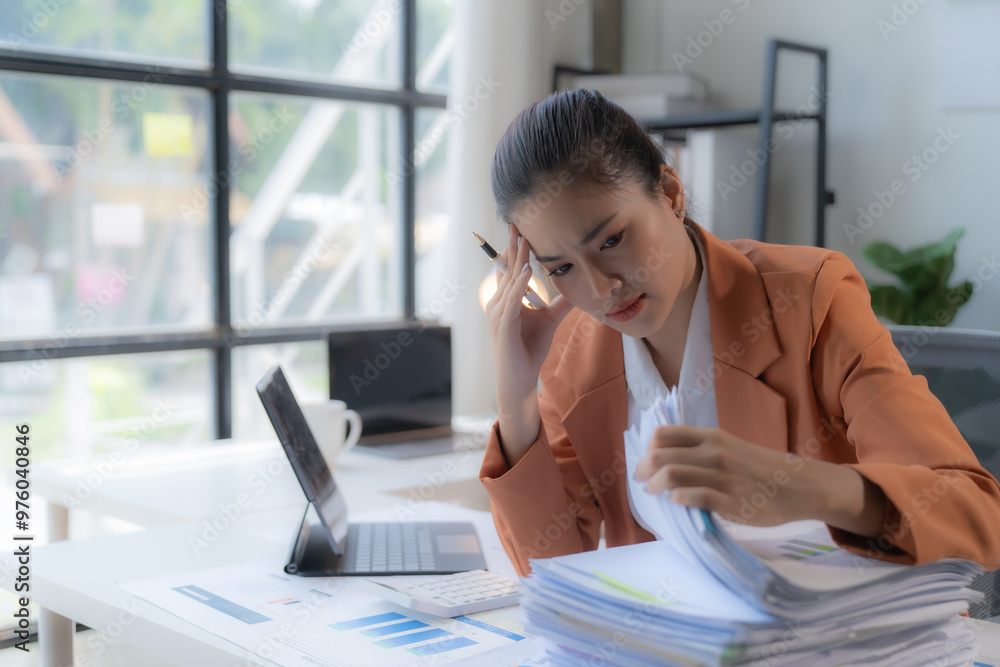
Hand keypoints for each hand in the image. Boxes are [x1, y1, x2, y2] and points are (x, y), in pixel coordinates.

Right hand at [486, 225, 573, 461]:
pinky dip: (520, 286)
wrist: (520, 378)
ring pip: (510, 281)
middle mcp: (499, 303)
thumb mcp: (550, 320)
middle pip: (508, 269)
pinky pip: (512, 301)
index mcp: (507, 299)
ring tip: (525, 241)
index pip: (512, 269)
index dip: (516, 249)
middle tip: (517, 222)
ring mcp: (499, 314)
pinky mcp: (504, 326)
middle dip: (514, 246)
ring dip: (518, 261)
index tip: (522, 228)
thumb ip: (561, 303)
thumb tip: (578, 289)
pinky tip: (527, 272)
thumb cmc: (530, 349)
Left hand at [633, 425, 815, 526]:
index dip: (648, 449)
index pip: (664, 435)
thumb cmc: (760, 468)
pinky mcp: (732, 502)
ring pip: (673, 475)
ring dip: (655, 485)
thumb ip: (701, 451)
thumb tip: (665, 461)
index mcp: (711, 437)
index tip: (647, 462)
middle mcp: (715, 453)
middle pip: (661, 456)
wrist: (800, 486)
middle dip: (643, 469)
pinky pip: (697, 497)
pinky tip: (675, 502)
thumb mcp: (730, 447)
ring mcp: (723, 477)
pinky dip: (679, 498)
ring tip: (653, 492)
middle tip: (641, 481)